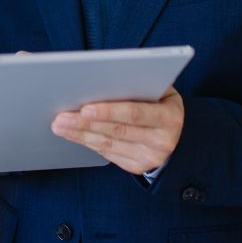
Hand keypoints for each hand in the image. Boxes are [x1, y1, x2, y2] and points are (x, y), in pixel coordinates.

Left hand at [51, 87, 184, 175]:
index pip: (134, 113)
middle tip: (61, 116)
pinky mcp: (136, 166)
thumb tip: (101, 76)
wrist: (182, 137)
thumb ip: (139, 83)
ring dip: (80, 134)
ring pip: (108, 144)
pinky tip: (72, 134)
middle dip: (85, 123)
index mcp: (168, 117)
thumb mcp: (162, 90)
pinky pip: (107, 153)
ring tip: (59, 124)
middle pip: (116, 131)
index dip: (109, 111)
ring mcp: (149, 157)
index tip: (85, 107)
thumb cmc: (162, 103)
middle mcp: (161, 140)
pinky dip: (87, 142)